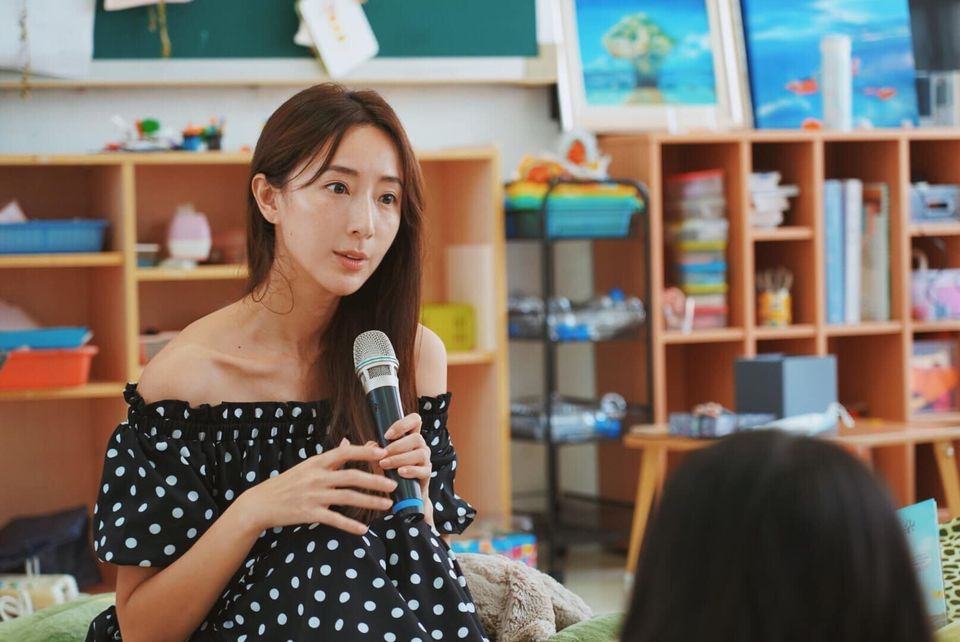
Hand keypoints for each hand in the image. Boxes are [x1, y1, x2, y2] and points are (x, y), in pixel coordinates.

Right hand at [233, 438, 396, 535]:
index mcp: (317, 462)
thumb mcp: (307, 466)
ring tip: (387, 505)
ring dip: (369, 501)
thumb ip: (330, 457)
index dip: (364, 452)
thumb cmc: (287, 483)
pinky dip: (350, 525)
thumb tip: (347, 442)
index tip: (383, 453)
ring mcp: (313, 495)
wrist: (261, 503)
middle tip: (393, 484)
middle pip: (351, 476)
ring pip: (347, 498)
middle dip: (374, 480)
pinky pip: (334, 519)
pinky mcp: (309, 513)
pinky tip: (363, 530)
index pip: (344, 453)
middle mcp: (317, 477)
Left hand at [380, 413, 433, 525]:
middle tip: (382, 454)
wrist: (402, 497)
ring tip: (386, 464)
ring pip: (420, 453)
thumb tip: (371, 444)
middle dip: (397, 446)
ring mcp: (426, 461)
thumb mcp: (379, 459)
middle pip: (417, 437)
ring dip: (400, 458)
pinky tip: (400, 472)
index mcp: (410, 437)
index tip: (387, 435)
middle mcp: (421, 446)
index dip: (403, 424)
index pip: (415, 420)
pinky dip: (411, 470)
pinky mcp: (427, 475)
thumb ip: (374, 450)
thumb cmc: (390, 473)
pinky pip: (423, 470)